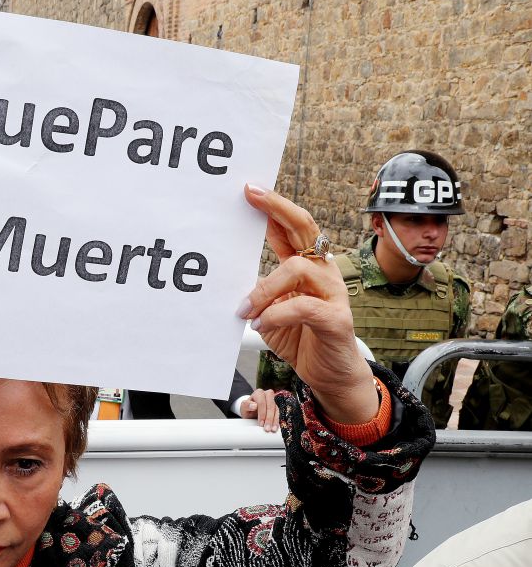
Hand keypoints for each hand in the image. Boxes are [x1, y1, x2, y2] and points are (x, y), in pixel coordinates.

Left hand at [239, 185, 376, 423]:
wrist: (330, 376)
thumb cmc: (300, 338)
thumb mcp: (271, 310)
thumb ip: (258, 290)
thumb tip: (230, 273)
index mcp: (306, 266)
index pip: (290, 228)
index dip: (271, 207)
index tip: (248, 190)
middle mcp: (323, 272)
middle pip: (305, 228)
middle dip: (277, 209)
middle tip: (253, 196)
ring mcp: (333, 293)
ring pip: (297, 268)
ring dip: (263, 289)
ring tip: (244, 310)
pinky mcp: (336, 319)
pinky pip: (303, 306)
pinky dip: (276, 313)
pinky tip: (260, 323)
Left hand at [240, 388, 278, 431]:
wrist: (252, 411)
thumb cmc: (248, 409)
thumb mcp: (244, 408)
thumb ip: (246, 405)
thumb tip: (254, 405)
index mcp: (259, 393)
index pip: (262, 402)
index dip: (262, 413)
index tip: (261, 423)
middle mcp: (268, 394)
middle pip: (271, 406)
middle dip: (269, 418)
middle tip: (267, 428)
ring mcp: (275, 400)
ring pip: (277, 410)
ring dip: (275, 420)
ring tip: (272, 429)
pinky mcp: (279, 406)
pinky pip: (280, 413)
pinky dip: (278, 421)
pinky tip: (276, 427)